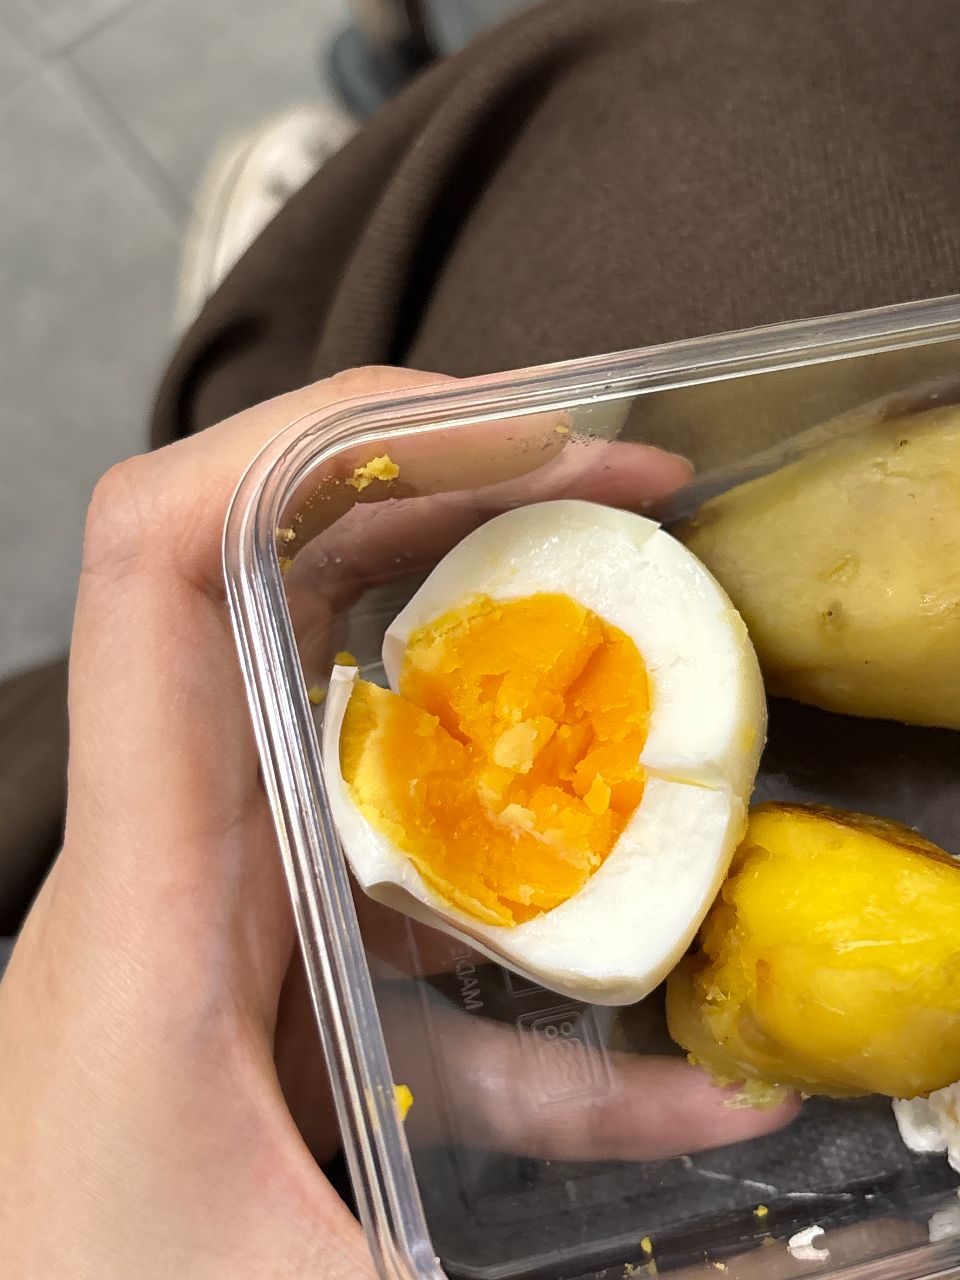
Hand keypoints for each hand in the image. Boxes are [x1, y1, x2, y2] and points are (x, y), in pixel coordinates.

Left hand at [0, 368, 798, 1279]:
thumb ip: (568, 1268)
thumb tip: (785, 1204)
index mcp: (152, 896)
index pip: (160, 560)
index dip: (314, 438)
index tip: (522, 432)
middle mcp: (179, 864)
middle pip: (288, 585)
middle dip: (469, 505)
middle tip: (639, 505)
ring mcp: (226, 914)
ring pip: (356, 719)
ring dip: (506, 674)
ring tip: (657, 672)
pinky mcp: (270, 983)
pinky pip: (395, 902)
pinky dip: (519, 943)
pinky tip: (652, 1060)